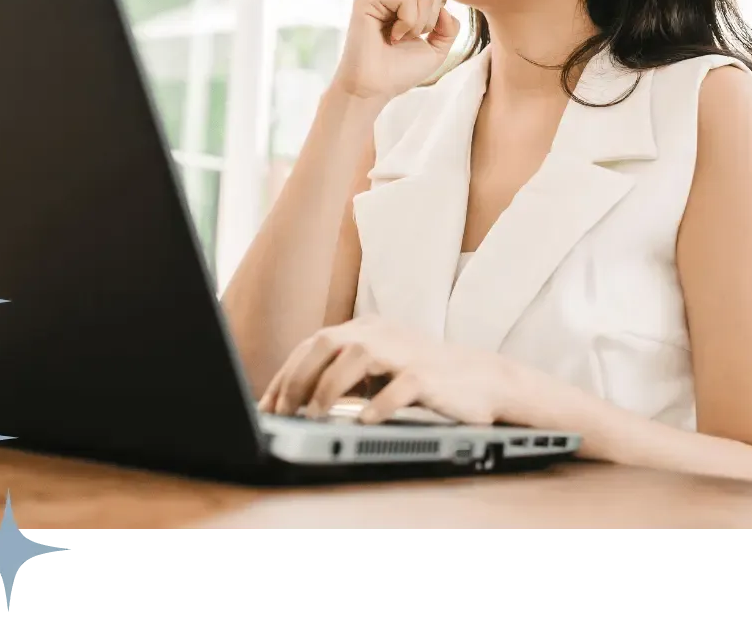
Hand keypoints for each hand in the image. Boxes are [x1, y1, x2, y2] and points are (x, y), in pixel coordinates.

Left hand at [256, 315, 516, 426]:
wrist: (483, 379)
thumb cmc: (424, 378)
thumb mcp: (379, 369)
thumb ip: (344, 376)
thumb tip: (295, 402)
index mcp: (365, 329)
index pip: (313, 344)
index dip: (286, 374)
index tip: (267, 406)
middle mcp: (381, 333)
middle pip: (327, 342)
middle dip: (298, 378)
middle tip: (284, 413)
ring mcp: (405, 352)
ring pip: (357, 356)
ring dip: (329, 387)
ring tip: (316, 416)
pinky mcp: (429, 375)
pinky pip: (400, 386)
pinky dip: (378, 404)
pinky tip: (363, 422)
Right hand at [331, 0, 460, 100]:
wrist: (374, 89)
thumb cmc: (400, 72)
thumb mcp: (435, 50)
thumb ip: (449, 27)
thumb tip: (446, 8)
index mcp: (400, 4)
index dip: (437, 18)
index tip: (418, 39)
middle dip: (429, 21)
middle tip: (407, 39)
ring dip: (417, 25)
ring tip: (397, 39)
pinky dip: (407, 22)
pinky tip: (391, 37)